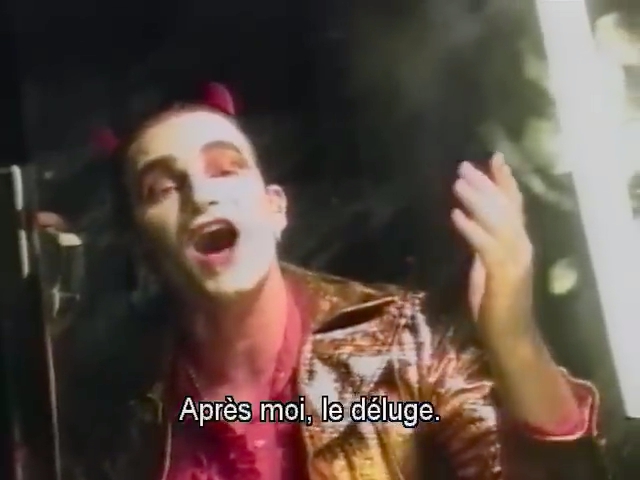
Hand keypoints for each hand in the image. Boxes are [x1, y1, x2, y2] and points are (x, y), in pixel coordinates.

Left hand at [451, 153, 533, 332]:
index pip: (514, 205)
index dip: (505, 181)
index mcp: (519, 243)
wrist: (511, 336)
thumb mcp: (489, 267)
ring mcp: (515, 259)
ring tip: (457, 182)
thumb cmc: (498, 304)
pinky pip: (486, 245)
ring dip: (477, 200)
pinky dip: (471, 228)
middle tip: (463, 166)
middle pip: (504, 207)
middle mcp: (521, 245)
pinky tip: (455, 215)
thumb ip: (485, 245)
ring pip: (497, 221)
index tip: (494, 158)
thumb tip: (472, 223)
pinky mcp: (504, 273)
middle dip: (485, 184)